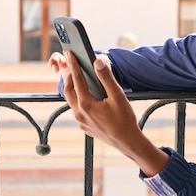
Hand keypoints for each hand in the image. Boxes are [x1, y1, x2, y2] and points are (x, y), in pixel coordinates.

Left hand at [50, 51, 169, 175]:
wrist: (127, 142)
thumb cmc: (125, 120)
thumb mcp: (118, 96)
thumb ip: (106, 78)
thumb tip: (98, 62)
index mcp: (86, 104)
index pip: (77, 80)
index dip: (73, 65)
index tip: (70, 54)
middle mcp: (80, 114)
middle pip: (69, 91)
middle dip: (69, 77)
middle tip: (72, 65)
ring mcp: (81, 122)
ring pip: (72, 101)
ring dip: (74, 89)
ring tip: (78, 80)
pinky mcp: (85, 127)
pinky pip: (78, 110)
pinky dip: (79, 100)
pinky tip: (88, 98)